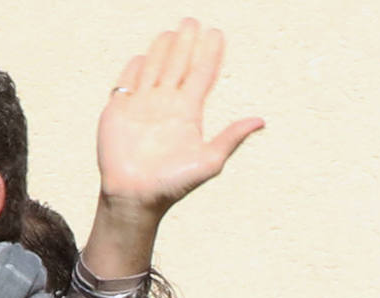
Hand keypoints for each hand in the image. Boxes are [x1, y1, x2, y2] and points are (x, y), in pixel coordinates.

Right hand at [83, 19, 263, 277]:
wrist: (136, 195)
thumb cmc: (174, 184)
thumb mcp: (210, 161)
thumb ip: (232, 138)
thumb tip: (261, 120)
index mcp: (189, 114)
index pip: (201, 75)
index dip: (209, 55)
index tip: (217, 34)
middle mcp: (167, 106)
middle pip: (179, 66)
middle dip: (187, 44)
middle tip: (194, 21)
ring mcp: (142, 105)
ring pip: (155, 69)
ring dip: (163, 49)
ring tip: (173, 31)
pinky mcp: (119, 110)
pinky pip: (127, 82)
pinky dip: (135, 68)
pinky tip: (142, 56)